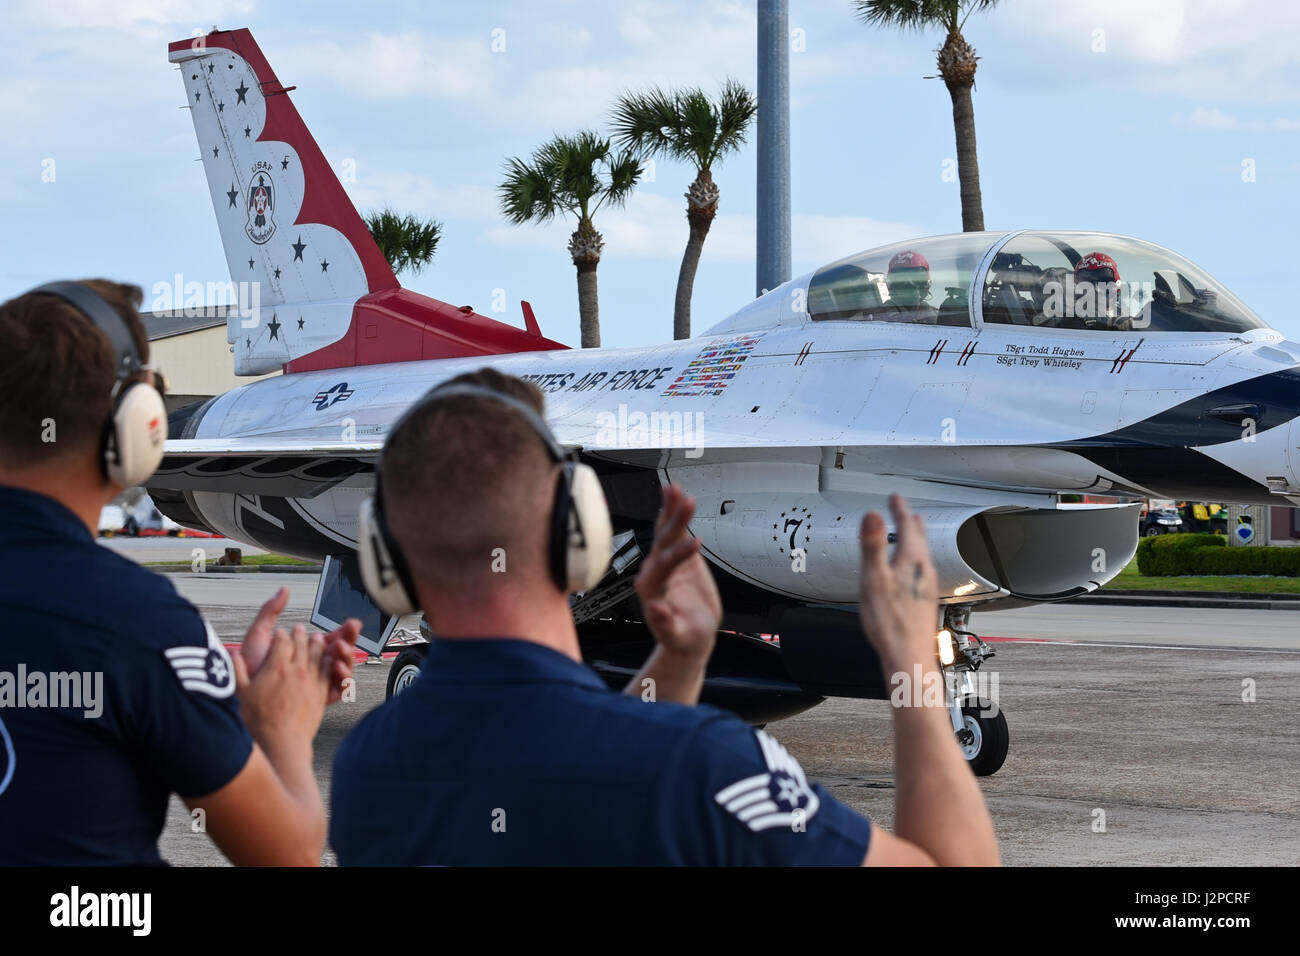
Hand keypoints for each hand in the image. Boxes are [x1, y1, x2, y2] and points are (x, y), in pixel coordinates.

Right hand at [232, 623, 328, 745]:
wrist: (282, 741)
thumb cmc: (260, 721)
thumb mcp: (241, 693)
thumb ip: (238, 670)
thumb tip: (232, 654)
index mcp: (276, 667)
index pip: (282, 642)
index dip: (281, 635)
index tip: (280, 632)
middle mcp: (296, 670)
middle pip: (301, 644)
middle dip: (299, 634)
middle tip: (298, 629)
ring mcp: (311, 680)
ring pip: (317, 654)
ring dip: (317, 643)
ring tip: (316, 637)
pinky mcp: (321, 692)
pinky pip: (327, 670)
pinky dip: (328, 660)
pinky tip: (328, 658)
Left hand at [241, 589, 358, 704]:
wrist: (245, 696)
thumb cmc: (250, 669)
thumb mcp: (258, 635)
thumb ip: (270, 612)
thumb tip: (284, 590)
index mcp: (303, 651)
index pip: (329, 639)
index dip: (342, 630)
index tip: (350, 622)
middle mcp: (313, 666)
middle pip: (340, 651)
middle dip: (349, 638)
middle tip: (352, 629)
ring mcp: (318, 682)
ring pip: (343, 667)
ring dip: (347, 656)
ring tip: (340, 647)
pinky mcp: (319, 697)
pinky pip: (340, 688)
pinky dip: (344, 678)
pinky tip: (338, 667)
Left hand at [634, 484, 720, 660]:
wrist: (688, 637)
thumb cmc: (682, 639)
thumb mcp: (677, 636)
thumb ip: (665, 624)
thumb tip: (653, 608)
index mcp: (651, 589)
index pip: (664, 566)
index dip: (679, 554)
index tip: (697, 544)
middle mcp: (654, 571)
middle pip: (663, 542)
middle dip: (675, 522)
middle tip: (688, 502)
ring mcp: (665, 562)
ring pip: (665, 532)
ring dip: (672, 510)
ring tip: (677, 489)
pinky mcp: (677, 557)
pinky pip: (674, 532)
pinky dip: (674, 513)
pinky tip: (676, 496)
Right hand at [858, 494, 939, 672]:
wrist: (909, 657)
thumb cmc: (891, 624)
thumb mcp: (874, 580)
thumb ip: (872, 546)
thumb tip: (872, 515)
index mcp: (912, 562)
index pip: (907, 527)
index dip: (899, 510)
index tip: (895, 498)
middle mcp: (924, 573)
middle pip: (919, 540)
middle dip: (910, 523)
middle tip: (906, 511)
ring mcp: (927, 588)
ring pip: (922, 556)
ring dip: (915, 541)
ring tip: (912, 534)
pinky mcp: (925, 602)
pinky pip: (921, 571)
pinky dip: (914, 560)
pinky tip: (910, 572)